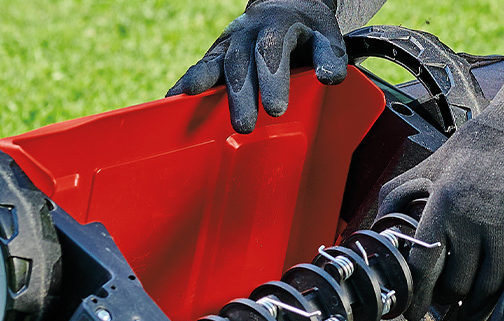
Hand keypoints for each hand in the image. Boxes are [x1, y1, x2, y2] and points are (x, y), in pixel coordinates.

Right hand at [168, 0, 347, 133]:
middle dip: (241, 96)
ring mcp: (230, 43)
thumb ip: (330, 57)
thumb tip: (331, 77)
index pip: (272, 52)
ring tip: (199, 112)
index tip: (276, 109)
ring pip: (217, 65)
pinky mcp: (217, 54)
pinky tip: (172, 101)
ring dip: (207, 90)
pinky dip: (186, 84)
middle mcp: (248, 33)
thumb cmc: (307, 30)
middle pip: (241, 64)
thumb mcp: (326, 37)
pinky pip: (200, 68)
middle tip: (244, 125)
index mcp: (277, 26)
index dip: (272, 80)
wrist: (285, 6)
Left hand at [378, 33, 503, 320]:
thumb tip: (368, 229)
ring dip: (471, 312)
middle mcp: (476, 222)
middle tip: (443, 303)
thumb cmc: (475, 148)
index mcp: (445, 204)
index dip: (416, 295)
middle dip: (445, 300)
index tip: (411, 312)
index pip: (425, 264)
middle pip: (455, 285)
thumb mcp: (429, 165)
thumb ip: (396, 196)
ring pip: (484, 293)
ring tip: (464, 316)